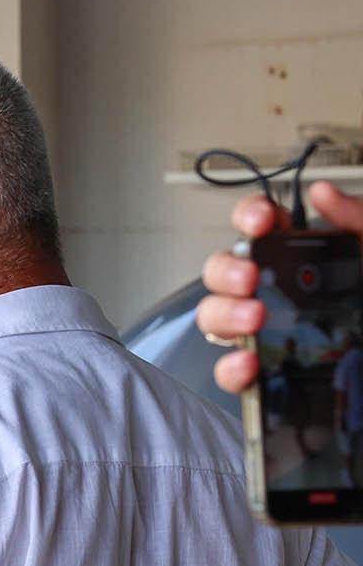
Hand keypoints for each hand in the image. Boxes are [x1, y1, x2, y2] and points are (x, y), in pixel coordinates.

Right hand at [199, 183, 362, 393]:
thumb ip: (355, 220)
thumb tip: (324, 193)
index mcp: (299, 256)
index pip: (257, 226)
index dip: (250, 216)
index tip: (262, 222)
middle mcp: (273, 291)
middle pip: (222, 272)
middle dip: (228, 271)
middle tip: (250, 277)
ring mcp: (264, 331)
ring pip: (216, 317)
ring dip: (225, 313)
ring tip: (253, 317)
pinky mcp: (266, 372)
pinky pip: (231, 371)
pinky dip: (231, 368)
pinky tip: (250, 363)